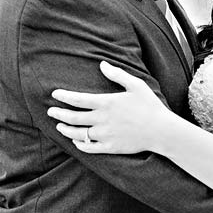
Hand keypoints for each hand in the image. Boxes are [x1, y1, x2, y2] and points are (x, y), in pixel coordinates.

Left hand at [47, 61, 173, 153]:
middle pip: (74, 118)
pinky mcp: (110, 147)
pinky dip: (80, 145)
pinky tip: (76, 141)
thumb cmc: (150, 105)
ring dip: (66, 130)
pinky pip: (90, 148)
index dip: (64, 97)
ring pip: (78, 134)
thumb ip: (117, 74)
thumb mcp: (136, 84)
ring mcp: (105, 135)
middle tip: (50, 111)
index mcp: (107, 103)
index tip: (54, 95)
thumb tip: (102, 64)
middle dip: (59, 114)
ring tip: (59, 126)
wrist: (161, 130)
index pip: (78, 100)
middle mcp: (102, 120)